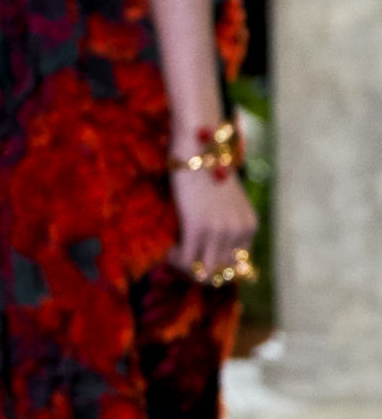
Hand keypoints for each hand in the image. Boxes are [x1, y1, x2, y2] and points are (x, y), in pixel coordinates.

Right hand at [169, 159, 257, 284]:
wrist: (199, 144)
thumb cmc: (207, 170)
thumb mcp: (225, 203)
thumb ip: (224, 226)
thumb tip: (205, 256)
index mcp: (249, 226)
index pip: (235, 267)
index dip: (214, 268)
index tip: (197, 259)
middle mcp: (239, 231)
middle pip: (220, 274)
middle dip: (199, 271)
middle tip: (182, 259)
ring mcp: (220, 230)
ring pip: (203, 272)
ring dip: (186, 268)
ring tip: (174, 254)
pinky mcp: (198, 227)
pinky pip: (186, 261)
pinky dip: (175, 261)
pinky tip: (169, 250)